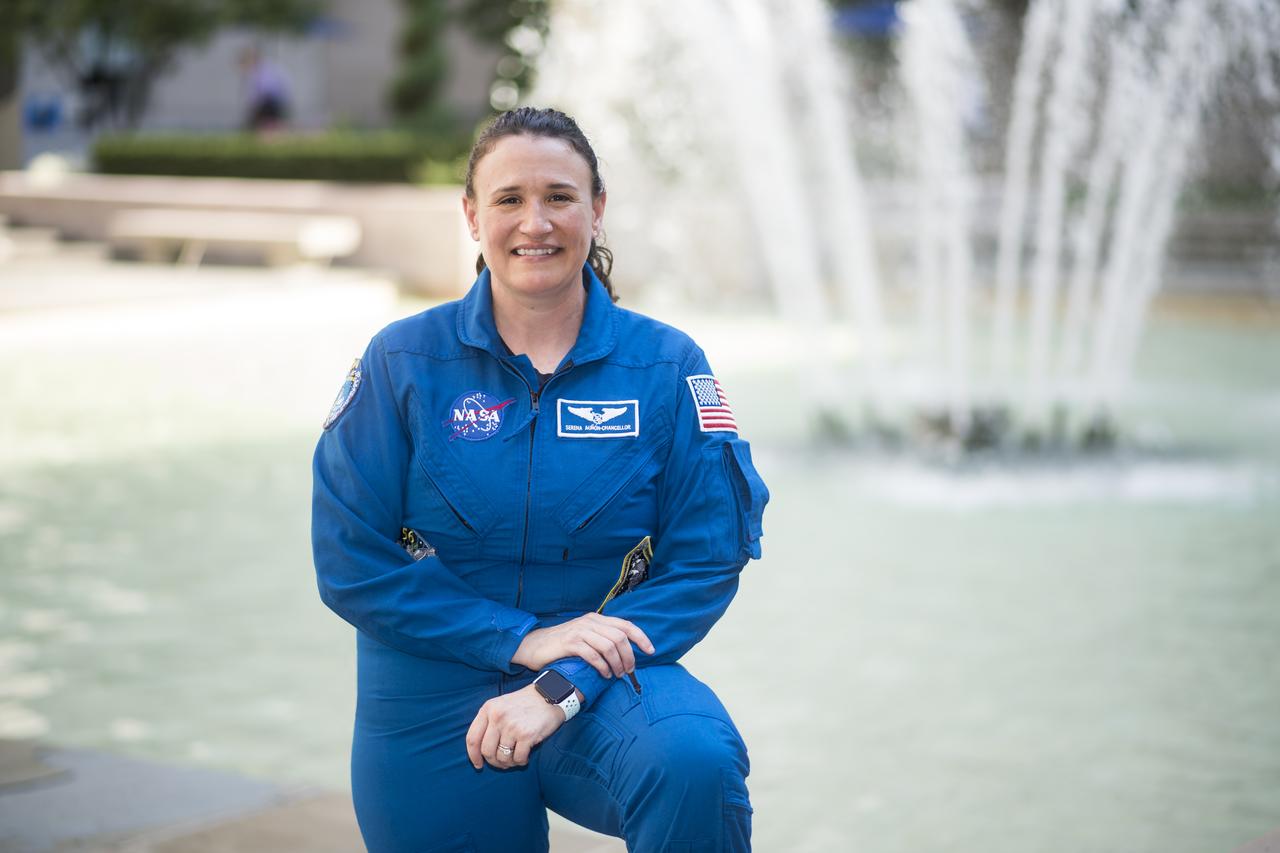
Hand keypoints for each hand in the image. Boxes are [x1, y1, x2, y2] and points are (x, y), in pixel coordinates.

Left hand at [465, 684, 567, 769]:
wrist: (549, 694)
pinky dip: (521, 761)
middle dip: (494, 762)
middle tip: (503, 762)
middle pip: (487, 751)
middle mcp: (497, 717)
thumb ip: (489, 722)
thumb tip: (480, 750)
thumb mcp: (500, 704)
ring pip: (502, 757)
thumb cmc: (524, 703)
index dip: (473, 755)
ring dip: (509, 763)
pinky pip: (518, 758)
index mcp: (488, 709)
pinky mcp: (526, 735)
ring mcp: (512, 726)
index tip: (478, 764)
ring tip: (516, 758)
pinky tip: (525, 757)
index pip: (472, 738)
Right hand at [511, 612, 654, 678]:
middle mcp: (590, 622)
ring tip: (617, 675)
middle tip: (629, 671)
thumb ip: (602, 639)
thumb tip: (625, 653)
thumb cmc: (562, 645)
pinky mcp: (570, 643)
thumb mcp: (584, 637)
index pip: (626, 625)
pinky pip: (593, 655)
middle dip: (629, 656)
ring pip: (609, 646)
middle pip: (620, 637)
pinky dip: (603, 667)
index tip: (651, 651)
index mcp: (596, 619)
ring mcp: (580, 631)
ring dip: (617, 663)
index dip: (641, 638)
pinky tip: (604, 675)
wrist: (534, 646)